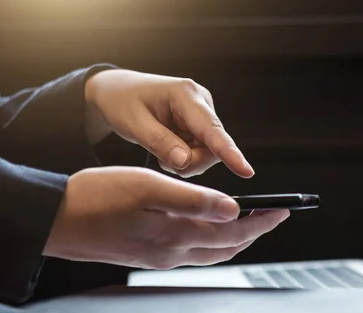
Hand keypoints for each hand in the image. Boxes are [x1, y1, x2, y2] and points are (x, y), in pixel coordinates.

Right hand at [43, 167, 288, 268]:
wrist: (58, 220)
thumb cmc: (98, 197)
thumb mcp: (149, 188)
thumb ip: (194, 201)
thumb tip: (234, 209)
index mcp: (177, 236)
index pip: (235, 232)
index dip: (263, 221)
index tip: (284, 210)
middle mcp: (173, 254)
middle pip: (228, 248)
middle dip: (255, 232)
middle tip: (273, 215)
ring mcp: (161, 259)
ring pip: (213, 253)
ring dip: (236, 238)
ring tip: (250, 220)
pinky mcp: (150, 256)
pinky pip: (194, 253)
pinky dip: (213, 240)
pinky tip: (211, 227)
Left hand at [84, 69, 254, 178]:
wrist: (116, 92)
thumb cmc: (121, 102)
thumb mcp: (134, 124)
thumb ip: (160, 143)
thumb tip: (185, 162)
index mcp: (185, 95)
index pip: (212, 130)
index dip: (229, 153)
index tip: (246, 170)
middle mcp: (201, 102)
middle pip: (212, 148)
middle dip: (190, 162)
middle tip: (162, 160)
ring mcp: (203, 114)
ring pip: (208, 154)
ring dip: (186, 162)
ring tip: (162, 151)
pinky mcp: (201, 125)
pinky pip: (201, 152)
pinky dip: (185, 159)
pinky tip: (169, 149)